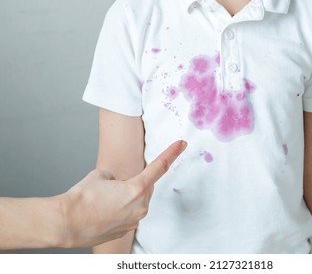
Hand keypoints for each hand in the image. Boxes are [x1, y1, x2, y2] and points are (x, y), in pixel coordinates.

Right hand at [59, 140, 186, 247]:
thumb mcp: (101, 175)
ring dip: (126, 197)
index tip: (182, 144)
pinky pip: (130, 214)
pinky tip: (105, 210)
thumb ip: (117, 176)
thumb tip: (118, 184)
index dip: (172, 153)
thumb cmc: (82, 198)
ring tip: (105, 199)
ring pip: (138, 202)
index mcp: (137, 189)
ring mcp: (134, 220)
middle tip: (114, 185)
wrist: (66, 223)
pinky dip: (121, 209)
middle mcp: (141, 206)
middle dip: (135, 182)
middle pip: (146, 187)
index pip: (160, 166)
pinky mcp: (127, 230)